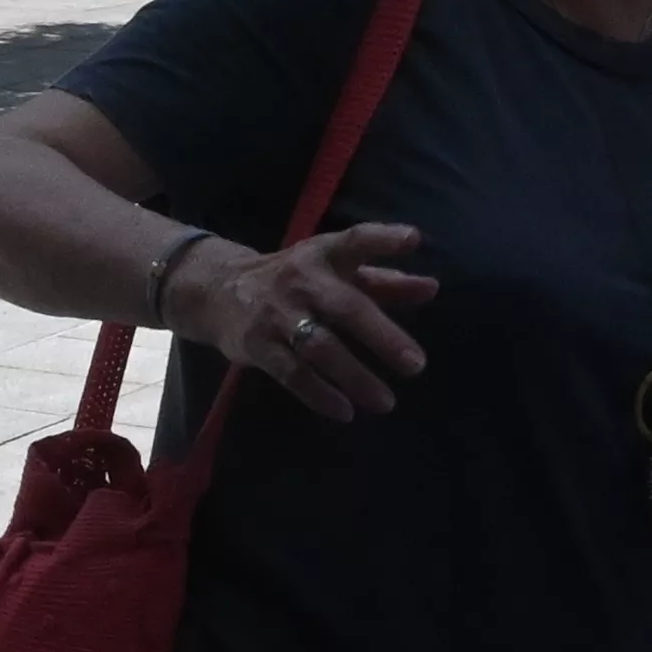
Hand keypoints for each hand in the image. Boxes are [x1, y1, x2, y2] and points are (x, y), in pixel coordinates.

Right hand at [177, 220, 434, 420]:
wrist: (218, 290)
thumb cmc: (296, 281)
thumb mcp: (336, 273)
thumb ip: (384, 282)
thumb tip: (432, 288)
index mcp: (323, 255)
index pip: (355, 241)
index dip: (383, 240)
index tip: (414, 240)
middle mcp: (301, 280)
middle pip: (345, 308)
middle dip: (382, 336)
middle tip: (416, 366)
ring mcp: (275, 313)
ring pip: (320, 348)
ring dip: (355, 377)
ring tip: (385, 402)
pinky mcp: (256, 344)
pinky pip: (291, 373)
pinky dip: (319, 394)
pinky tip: (345, 412)